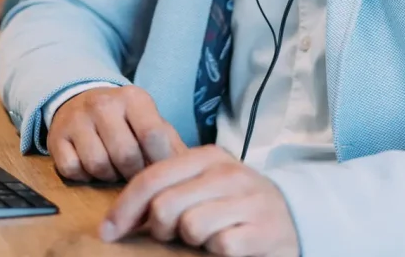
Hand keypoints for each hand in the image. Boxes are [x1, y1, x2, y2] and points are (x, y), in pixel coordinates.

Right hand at [48, 86, 185, 183]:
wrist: (80, 100)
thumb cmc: (124, 119)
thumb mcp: (149, 121)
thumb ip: (170, 144)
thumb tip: (188, 170)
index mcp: (133, 97)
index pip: (152, 134)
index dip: (159, 161)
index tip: (160, 171)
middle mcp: (103, 103)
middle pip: (125, 155)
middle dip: (133, 173)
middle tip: (134, 172)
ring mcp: (77, 119)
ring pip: (98, 165)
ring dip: (109, 176)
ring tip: (113, 167)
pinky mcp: (56, 137)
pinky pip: (73, 170)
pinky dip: (84, 176)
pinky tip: (90, 165)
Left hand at [101, 146, 298, 255]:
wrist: (296, 216)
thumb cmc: (236, 203)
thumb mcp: (205, 183)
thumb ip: (168, 187)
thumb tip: (119, 215)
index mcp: (207, 156)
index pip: (151, 178)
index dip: (124, 208)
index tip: (108, 231)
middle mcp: (227, 173)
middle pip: (164, 206)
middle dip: (158, 228)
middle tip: (171, 235)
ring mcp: (248, 201)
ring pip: (190, 227)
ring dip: (192, 241)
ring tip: (206, 237)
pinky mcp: (264, 231)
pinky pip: (221, 247)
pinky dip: (218, 252)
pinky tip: (229, 245)